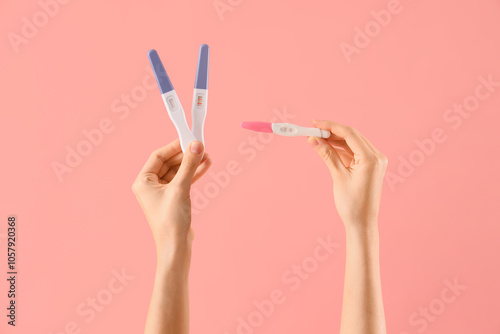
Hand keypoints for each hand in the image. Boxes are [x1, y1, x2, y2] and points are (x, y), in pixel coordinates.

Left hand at [132, 139, 211, 260]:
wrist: (176, 246)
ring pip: (178, 171)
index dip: (174, 147)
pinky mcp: (173, 199)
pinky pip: (183, 180)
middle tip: (201, 147)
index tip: (189, 139)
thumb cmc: (170, 220)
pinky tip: (204, 166)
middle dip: (186, 155)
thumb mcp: (180, 188)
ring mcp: (162, 193)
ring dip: (191, 164)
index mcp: (143, 181)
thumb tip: (196, 146)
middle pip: (169, 162)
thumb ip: (189, 165)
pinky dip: (193, 174)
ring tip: (207, 156)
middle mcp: (150, 186)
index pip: (158, 156)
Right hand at [307, 120, 387, 229]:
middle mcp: (377, 157)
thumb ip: (327, 155)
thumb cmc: (352, 204)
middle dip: (332, 132)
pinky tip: (327, 147)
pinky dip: (341, 149)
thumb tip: (314, 139)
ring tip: (316, 139)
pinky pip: (354, 152)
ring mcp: (375, 161)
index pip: (350, 134)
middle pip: (352, 136)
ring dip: (335, 140)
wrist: (362, 223)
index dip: (331, 126)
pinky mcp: (370, 167)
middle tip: (313, 130)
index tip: (315, 123)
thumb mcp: (338, 177)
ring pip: (352, 143)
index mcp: (371, 159)